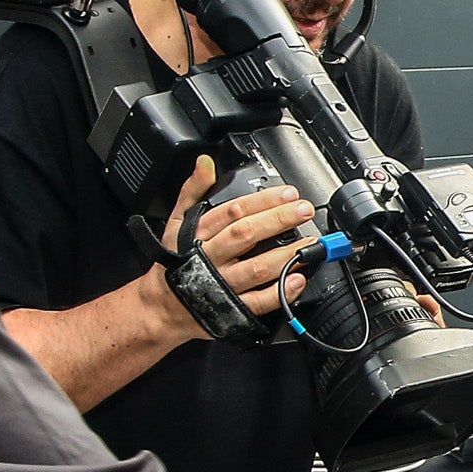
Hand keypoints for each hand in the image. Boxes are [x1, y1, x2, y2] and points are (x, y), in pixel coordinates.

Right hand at [145, 159, 315, 336]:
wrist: (162, 306)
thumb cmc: (174, 261)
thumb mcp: (176, 221)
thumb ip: (193, 190)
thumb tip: (205, 162)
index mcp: (199, 234)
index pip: (234, 211)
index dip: (263, 201)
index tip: (288, 194)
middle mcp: (211, 258)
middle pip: (247, 235)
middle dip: (278, 220)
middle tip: (303, 211)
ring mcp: (222, 285)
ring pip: (256, 268)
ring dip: (286, 255)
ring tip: (310, 244)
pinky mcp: (231, 309)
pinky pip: (258, 302)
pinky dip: (280, 291)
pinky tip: (297, 279)